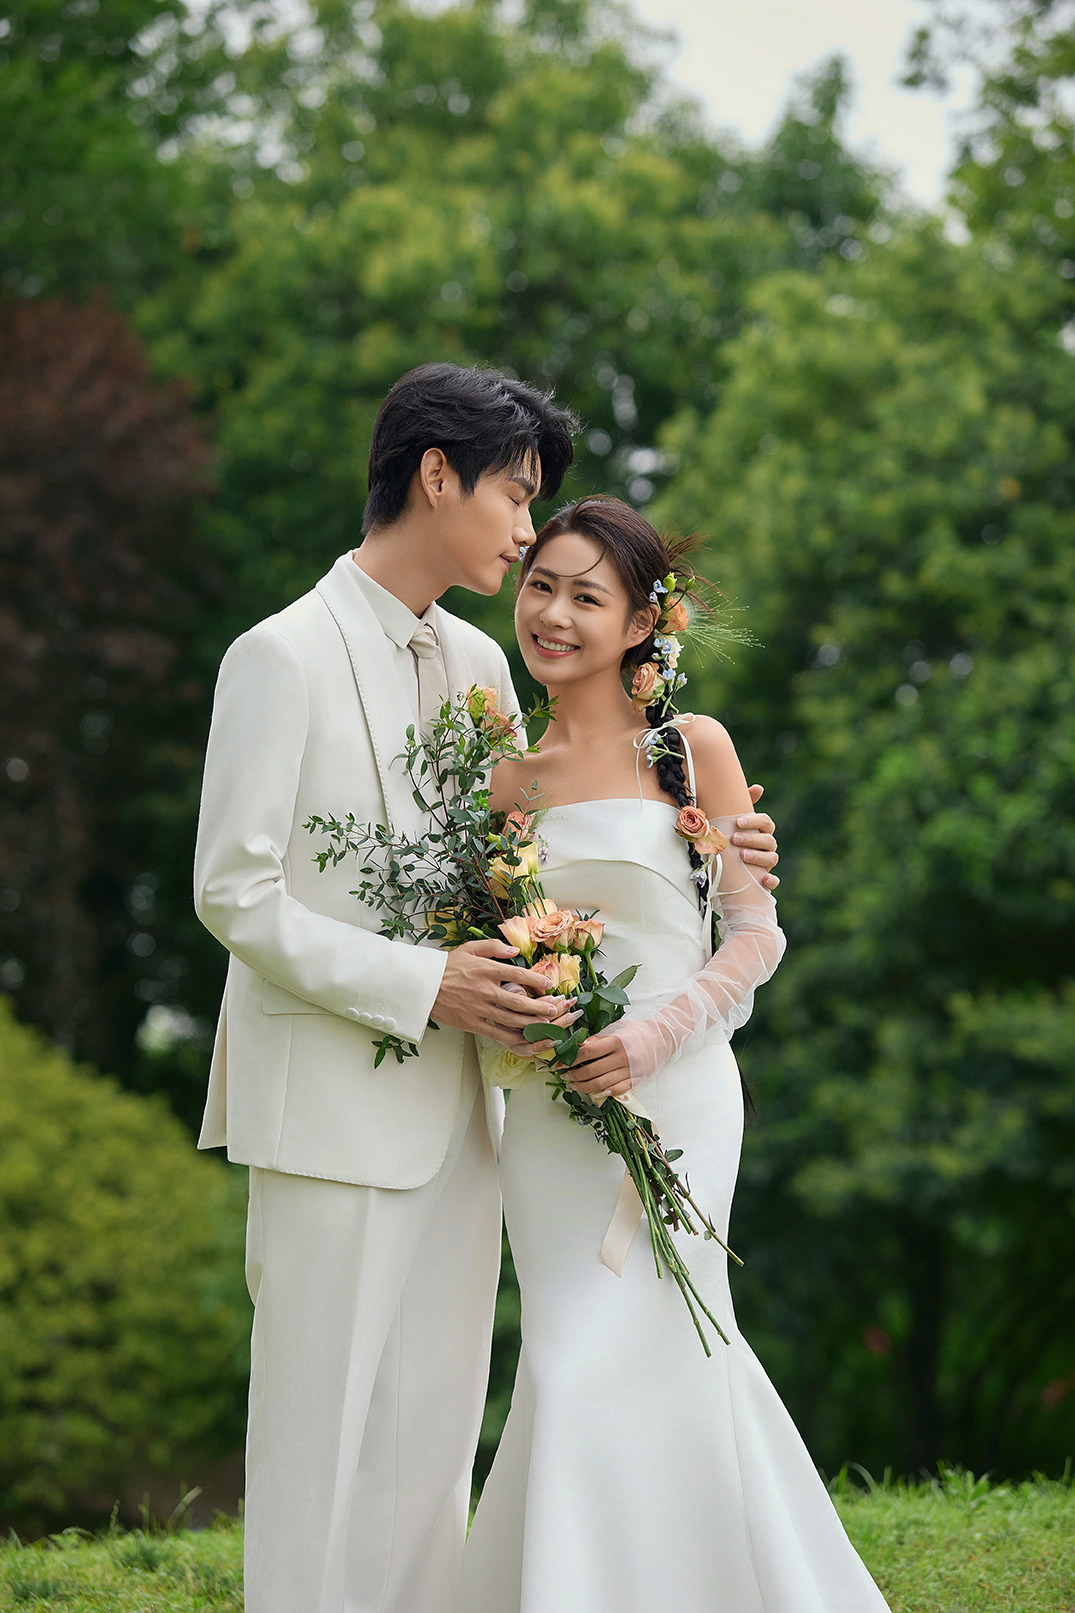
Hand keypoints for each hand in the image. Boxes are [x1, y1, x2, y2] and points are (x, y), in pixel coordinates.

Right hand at [431, 938, 575, 1048]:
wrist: (423, 985)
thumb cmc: (447, 966)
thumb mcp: (469, 948)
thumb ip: (493, 947)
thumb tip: (515, 951)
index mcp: (486, 969)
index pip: (518, 974)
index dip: (536, 979)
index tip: (548, 984)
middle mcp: (485, 989)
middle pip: (519, 1000)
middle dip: (540, 1006)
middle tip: (554, 1009)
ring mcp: (479, 1008)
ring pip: (510, 1018)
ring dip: (530, 1022)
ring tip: (545, 1024)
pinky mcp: (471, 1022)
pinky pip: (495, 1032)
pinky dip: (511, 1036)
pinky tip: (523, 1037)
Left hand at [561, 1032, 632, 1100]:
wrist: (663, 1036)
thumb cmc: (636, 1030)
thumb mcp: (615, 1029)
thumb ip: (597, 1039)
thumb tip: (577, 1047)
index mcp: (616, 1041)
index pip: (588, 1052)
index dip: (571, 1059)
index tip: (560, 1063)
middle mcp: (623, 1057)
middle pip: (592, 1070)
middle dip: (574, 1075)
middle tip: (563, 1076)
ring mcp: (631, 1070)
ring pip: (602, 1084)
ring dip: (584, 1087)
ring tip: (573, 1085)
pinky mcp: (638, 1079)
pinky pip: (619, 1090)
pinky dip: (605, 1093)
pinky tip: (594, 1093)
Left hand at [733, 784, 778, 889]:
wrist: (725, 867)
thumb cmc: (730, 838)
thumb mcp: (732, 822)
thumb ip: (741, 804)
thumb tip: (759, 788)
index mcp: (762, 830)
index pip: (766, 822)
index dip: (754, 821)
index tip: (738, 822)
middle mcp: (768, 846)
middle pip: (769, 840)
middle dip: (752, 839)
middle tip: (734, 839)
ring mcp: (767, 863)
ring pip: (772, 858)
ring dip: (758, 856)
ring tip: (742, 856)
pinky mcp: (764, 879)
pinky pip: (773, 880)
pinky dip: (772, 880)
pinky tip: (764, 879)